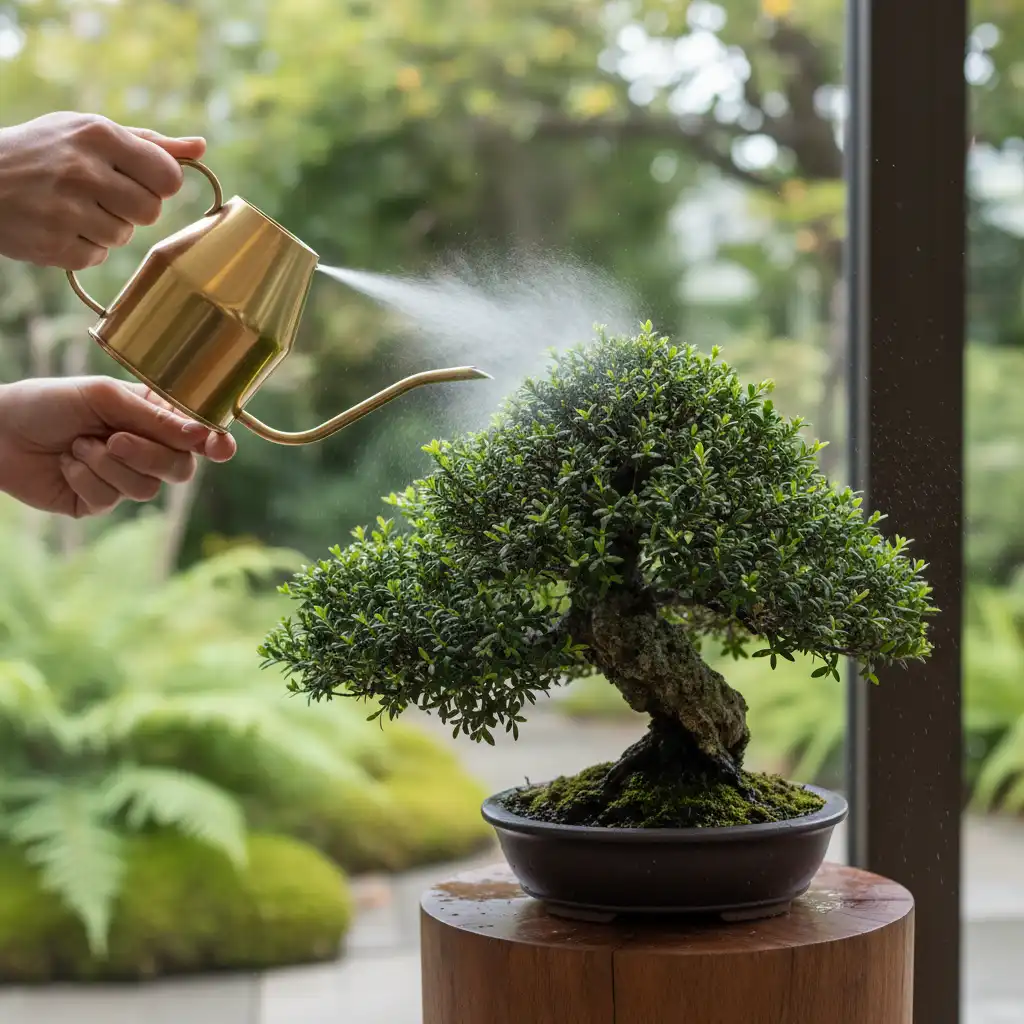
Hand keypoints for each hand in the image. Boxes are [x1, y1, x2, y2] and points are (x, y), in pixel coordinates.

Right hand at [0, 112, 205, 270]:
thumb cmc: (43, 152)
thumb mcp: (88, 132)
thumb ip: (149, 142)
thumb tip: (201, 148)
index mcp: (98, 135)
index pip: (168, 176)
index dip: (159, 184)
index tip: (139, 180)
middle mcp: (82, 170)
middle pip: (151, 211)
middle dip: (133, 208)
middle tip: (102, 194)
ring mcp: (66, 210)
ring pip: (125, 236)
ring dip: (107, 228)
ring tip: (73, 207)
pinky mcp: (54, 244)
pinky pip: (97, 257)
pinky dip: (83, 247)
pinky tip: (58, 226)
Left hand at [0, 376, 235, 517]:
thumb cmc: (49, 402)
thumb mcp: (104, 397)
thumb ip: (153, 417)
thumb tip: (200, 434)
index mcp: (153, 416)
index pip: (197, 434)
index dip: (214, 442)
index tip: (220, 447)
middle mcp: (145, 448)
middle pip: (180, 468)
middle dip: (148, 455)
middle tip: (115, 439)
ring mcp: (123, 478)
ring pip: (146, 488)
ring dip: (106, 465)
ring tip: (77, 446)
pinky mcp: (99, 501)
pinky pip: (111, 499)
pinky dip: (85, 479)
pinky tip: (66, 464)